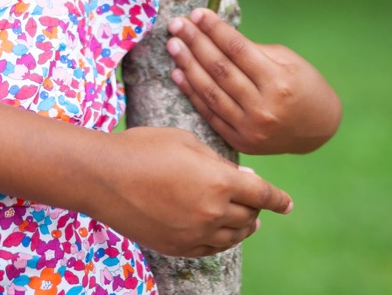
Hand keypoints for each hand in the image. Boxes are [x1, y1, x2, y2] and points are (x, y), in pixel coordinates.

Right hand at [87, 126, 290, 257]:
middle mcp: (213, 212)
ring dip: (242, 226)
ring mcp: (195, 233)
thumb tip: (244, 179)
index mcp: (219, 181)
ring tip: (243, 219)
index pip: (262, 194)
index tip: (288, 204)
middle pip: (249, 216)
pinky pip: (211, 248)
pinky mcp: (177, 247)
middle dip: (256, 208)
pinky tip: (218, 230)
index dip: (278, 199)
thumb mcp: (187, 142)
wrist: (103, 176)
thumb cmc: (144, 148)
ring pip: (233, 236)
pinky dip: (221, 239)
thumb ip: (219, 162)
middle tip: (255, 201)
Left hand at [167, 7, 341, 154]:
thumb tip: (214, 33)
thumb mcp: (287, 61)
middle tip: (177, 24)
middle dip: (195, 42)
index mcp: (278, 82)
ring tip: (173, 45)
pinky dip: (192, 93)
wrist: (319, 129)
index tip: (197, 13)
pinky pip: (210, 114)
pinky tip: (178, 73)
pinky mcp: (241, 142)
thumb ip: (252, 51)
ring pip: (210, 92)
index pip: (237, 49)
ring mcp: (250, 128)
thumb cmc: (304, 85)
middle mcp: (263, 107)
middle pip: (220, 69)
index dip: (215, 29)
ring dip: (188, 65)